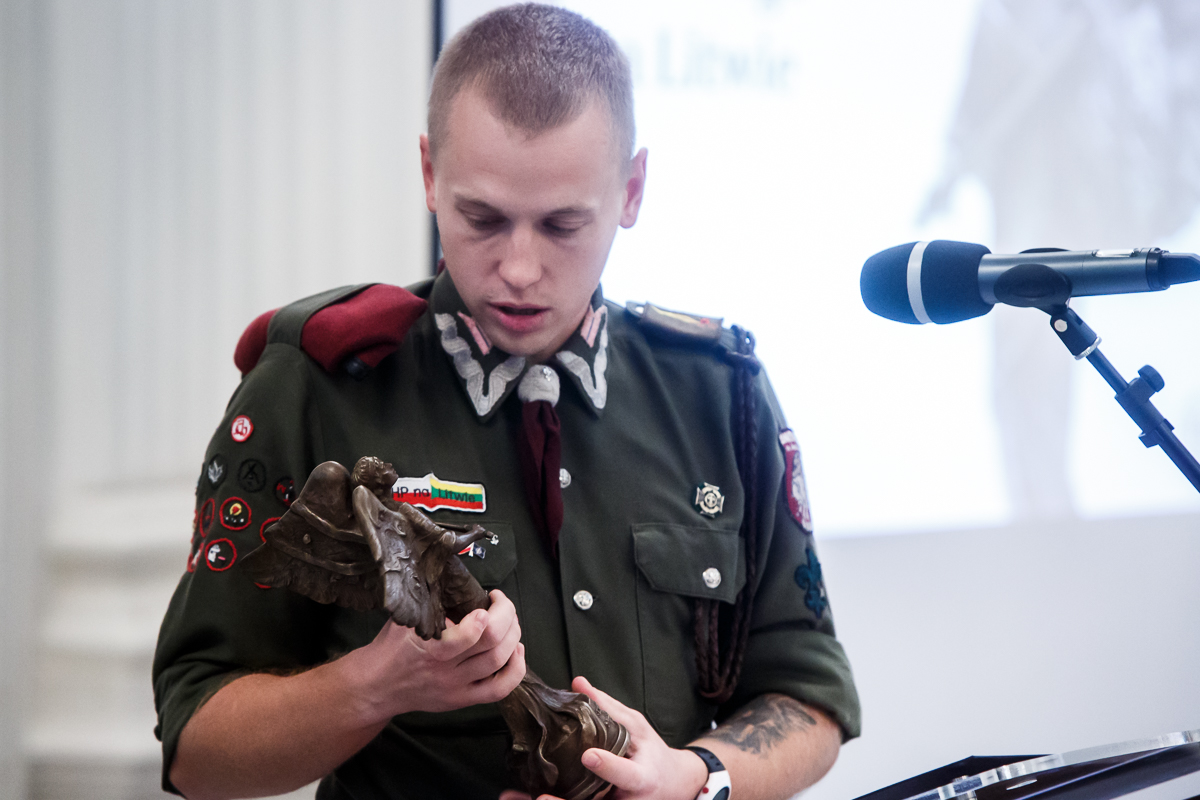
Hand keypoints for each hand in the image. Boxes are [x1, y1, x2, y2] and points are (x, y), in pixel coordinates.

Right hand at [344, 589, 525, 720]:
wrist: (376, 686)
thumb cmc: (391, 647)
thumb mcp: (406, 618)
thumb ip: (429, 602)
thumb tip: (454, 576)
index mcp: (430, 647)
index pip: (468, 635)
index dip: (487, 615)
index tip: (488, 596)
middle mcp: (445, 670)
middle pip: (492, 644)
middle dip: (507, 616)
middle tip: (502, 602)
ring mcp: (456, 687)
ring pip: (499, 662)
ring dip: (514, 636)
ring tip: (511, 621)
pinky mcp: (463, 700)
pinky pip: (499, 689)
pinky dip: (516, 669)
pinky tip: (517, 650)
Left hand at [501, 676, 708, 799]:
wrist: (671, 786)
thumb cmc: (651, 754)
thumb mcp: (637, 727)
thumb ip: (608, 708)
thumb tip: (578, 682)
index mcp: (641, 777)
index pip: (626, 774)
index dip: (608, 767)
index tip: (589, 756)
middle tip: (540, 798)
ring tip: (519, 798)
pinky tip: (523, 797)